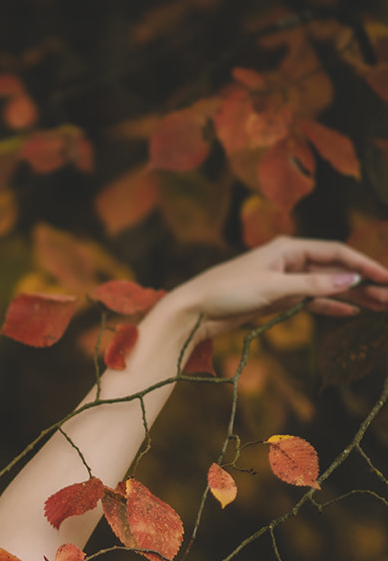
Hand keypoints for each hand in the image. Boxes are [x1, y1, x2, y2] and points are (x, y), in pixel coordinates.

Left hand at [160, 236, 387, 341]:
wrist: (193, 311)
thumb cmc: (226, 291)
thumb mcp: (272, 288)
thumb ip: (312, 287)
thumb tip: (350, 282)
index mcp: (289, 248)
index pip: (336, 253)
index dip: (364, 265)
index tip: (386, 279)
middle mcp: (289, 261)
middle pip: (335, 271)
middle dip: (364, 283)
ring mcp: (284, 281)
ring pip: (326, 288)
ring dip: (352, 296)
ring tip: (379, 306)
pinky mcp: (276, 300)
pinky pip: (310, 302)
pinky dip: (330, 307)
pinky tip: (350, 312)